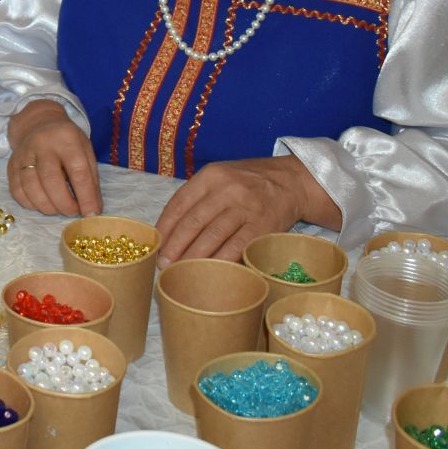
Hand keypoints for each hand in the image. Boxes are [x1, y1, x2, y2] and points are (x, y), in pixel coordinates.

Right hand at [5, 100, 101, 216]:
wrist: (37, 123)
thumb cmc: (67, 141)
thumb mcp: (86, 151)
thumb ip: (91, 179)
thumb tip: (92, 211)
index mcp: (67, 139)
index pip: (78, 171)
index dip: (86, 196)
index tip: (91, 214)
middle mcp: (42, 144)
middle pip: (51, 180)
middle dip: (64, 204)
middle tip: (73, 212)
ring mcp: (23, 154)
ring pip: (31, 188)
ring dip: (47, 206)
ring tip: (58, 208)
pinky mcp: (11, 165)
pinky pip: (17, 191)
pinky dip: (30, 204)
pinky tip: (41, 203)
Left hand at [153, 157, 323, 262]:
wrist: (292, 182)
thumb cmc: (248, 184)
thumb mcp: (221, 178)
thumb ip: (197, 198)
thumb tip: (167, 231)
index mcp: (211, 176)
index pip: (179, 203)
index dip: (165, 227)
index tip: (155, 246)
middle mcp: (228, 189)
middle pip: (193, 222)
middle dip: (175, 247)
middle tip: (164, 265)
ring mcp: (247, 208)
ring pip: (212, 237)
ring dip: (193, 258)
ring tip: (181, 271)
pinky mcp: (263, 226)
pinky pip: (237, 248)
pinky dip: (220, 262)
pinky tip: (209, 272)